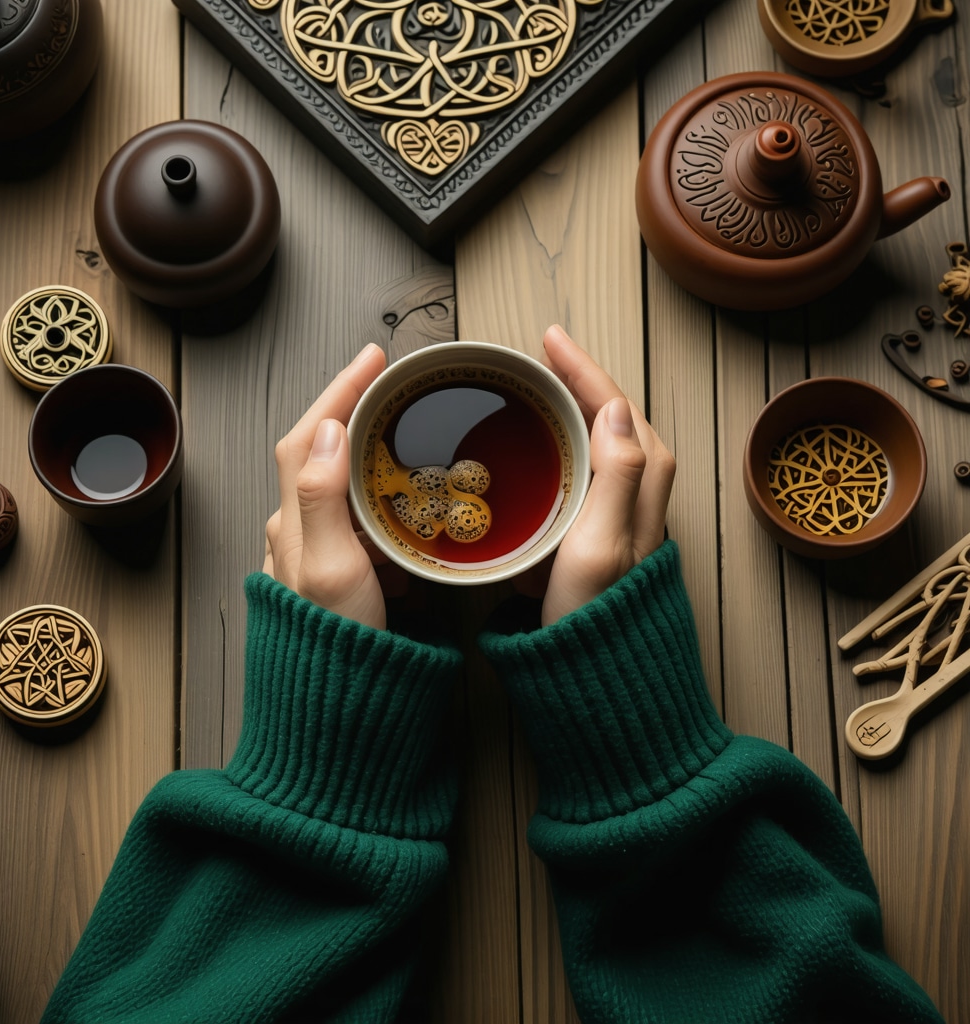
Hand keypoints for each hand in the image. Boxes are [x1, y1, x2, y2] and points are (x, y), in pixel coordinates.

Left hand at [263, 343, 389, 629]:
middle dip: (352, 413)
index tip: (373, 359)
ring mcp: (316, 554)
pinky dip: (379, 502)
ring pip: (338, 485)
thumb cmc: (335, 645)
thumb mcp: (332, 567)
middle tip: (389, 389)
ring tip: (402, 440)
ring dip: (366, 455)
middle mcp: (297, 532)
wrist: (335, 713)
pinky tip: (403, 510)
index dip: (339, 390)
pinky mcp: (336, 575)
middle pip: (320, 453)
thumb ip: (323, 497)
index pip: (311, 435)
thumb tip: (330, 429)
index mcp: (294, 522)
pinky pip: (355, 522)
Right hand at [528, 325, 675, 625]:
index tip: (550, 339)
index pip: (614, 406)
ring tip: (540, 390)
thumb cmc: (596, 615)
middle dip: (580, 380)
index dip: (582, 368)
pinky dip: (564, 446)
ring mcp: (622, 511)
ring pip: (600, 442)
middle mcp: (641, 493)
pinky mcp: (602, 531)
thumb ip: (617, 475)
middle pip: (612, 417)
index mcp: (644, 484)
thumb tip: (613, 407)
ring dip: (573, 410)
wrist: (596, 674)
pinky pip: (587, 470)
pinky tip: (541, 450)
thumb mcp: (602, 543)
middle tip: (542, 357)